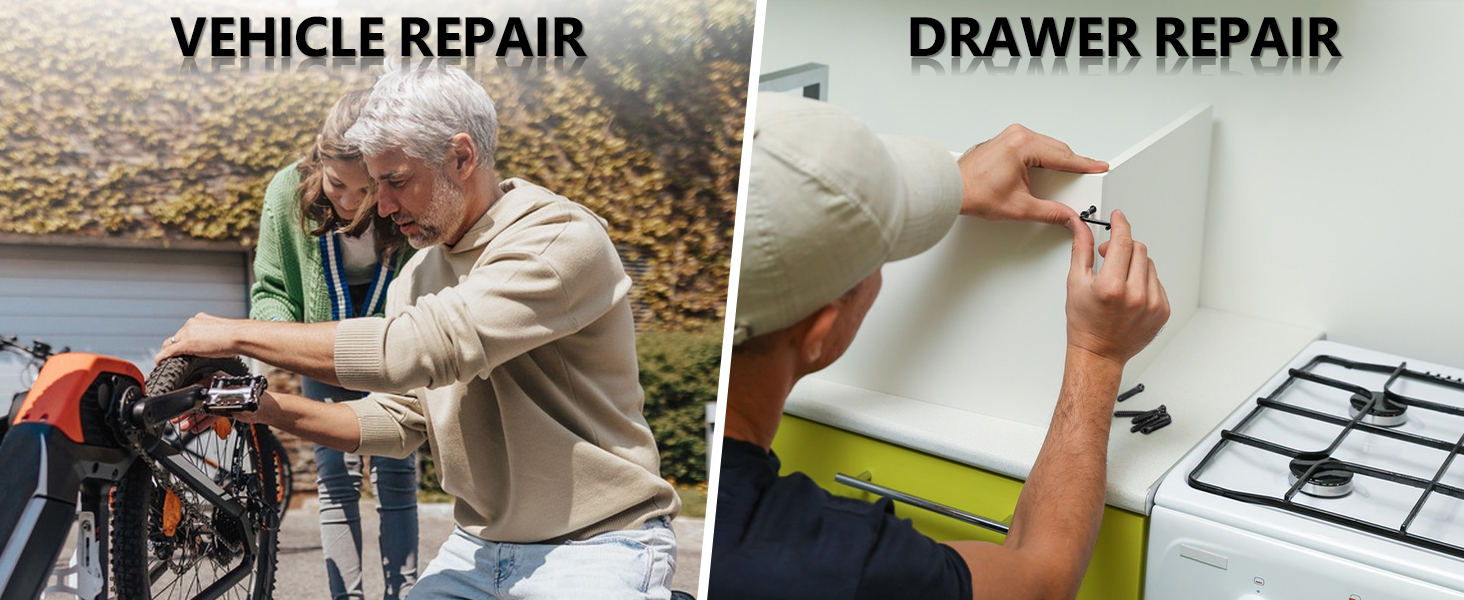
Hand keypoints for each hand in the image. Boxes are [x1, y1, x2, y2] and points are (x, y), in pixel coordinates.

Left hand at [157, 313, 243, 362]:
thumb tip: (219, 342)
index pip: (186, 330)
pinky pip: (168, 352)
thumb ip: (215, 334)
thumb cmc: (237, 335)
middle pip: (177, 336)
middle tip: (176, 356)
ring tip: (167, 360)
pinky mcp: (185, 344)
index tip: (186, 346)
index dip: (184, 339)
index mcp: (200, 319)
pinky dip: (161, 357)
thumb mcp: (223, 331)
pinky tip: (159, 362)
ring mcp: (187, 333)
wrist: (239, 336)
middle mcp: (191, 324)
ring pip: (170, 343)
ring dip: (168, 351)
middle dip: (176, 346)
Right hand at [173, 390, 273, 432]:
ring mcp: (220, 397)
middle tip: (178, 420)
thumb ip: (213, 402)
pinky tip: (196, 428)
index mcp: (218, 378)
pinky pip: (210, 414)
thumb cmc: (252, 400)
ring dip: (194, 419)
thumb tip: (199, 404)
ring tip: (185, 427)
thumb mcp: (228, 400)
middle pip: (197, 400)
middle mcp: (217, 386)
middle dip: (188, 411)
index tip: (178, 407)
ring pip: (203, 409)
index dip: (186, 399)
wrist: (265, 409)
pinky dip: (203, 422)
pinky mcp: (224, 406)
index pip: (196, 388)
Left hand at [957, 124, 1107, 224]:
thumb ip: (1050, 212)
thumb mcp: (1019, 208)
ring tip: (1066, 178)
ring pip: (1046, 147)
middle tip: (1085, 179)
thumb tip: (1068, 216)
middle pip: (1057, 150)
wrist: (951, 189)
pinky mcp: (1006, 140)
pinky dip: (1044, 158)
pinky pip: (1034, 146)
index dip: (1084, 165)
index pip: (1063, 156)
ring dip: (1057, 161)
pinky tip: (1047, 170)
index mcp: (1023, 146)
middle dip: (1072, 166)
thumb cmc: (974, 192)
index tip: (1099, 168)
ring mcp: (1011, 136)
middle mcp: (1018, 135)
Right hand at [1064, 210, 1169, 368]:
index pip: (1122, 242)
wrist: (1099, 354)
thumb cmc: (1085, 324)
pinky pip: (1157, 282)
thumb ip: (1082, 250)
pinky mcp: (1163, 311)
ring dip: (1135, 264)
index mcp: (1112, 286)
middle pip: (1138, 249)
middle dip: (1123, 247)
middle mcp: (1135, 295)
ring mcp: (1152, 304)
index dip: (1120, 224)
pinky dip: (1145, 281)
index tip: (1119, 217)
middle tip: (1108, 256)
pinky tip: (1130, 293)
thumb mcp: (1076, 283)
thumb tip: (1082, 227)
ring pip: (1149, 264)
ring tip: (1119, 280)